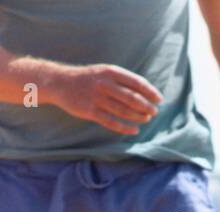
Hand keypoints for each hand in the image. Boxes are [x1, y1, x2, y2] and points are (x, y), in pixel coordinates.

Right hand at [42, 64, 161, 135]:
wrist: (59, 82)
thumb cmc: (88, 78)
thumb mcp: (104, 72)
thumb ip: (122, 80)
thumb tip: (146, 92)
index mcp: (110, 72)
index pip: (136, 82)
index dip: (150, 92)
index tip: (159, 99)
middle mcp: (104, 84)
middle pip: (132, 98)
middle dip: (147, 107)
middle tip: (154, 112)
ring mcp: (96, 98)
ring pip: (124, 111)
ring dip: (138, 117)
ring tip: (146, 119)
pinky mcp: (90, 111)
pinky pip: (112, 122)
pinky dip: (125, 128)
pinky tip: (135, 130)